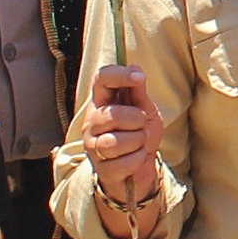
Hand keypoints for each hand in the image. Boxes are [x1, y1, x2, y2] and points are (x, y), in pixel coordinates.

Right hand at [77, 67, 164, 238]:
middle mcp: (92, 122)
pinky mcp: (101, 168)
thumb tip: (136, 70)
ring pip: (115, 142)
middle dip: (137, 120)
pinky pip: (123, 163)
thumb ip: (139, 92)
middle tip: (140, 125)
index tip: (139, 77)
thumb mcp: (145, 110)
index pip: (101, 79)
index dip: (119, 75)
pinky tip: (136, 158)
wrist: (141, 168)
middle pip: (112, 115)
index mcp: (102, 102)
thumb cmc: (140, 134)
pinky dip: (138, 160)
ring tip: (138, 143)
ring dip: (137, 142)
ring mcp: (93, 146)